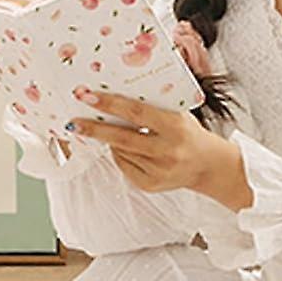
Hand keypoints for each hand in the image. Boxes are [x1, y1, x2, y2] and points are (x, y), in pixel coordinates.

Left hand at [68, 89, 252, 209]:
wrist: (206, 165)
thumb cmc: (187, 132)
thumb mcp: (177, 113)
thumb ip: (152, 105)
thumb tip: (114, 95)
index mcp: (174, 127)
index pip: (136, 113)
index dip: (110, 104)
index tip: (88, 96)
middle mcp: (166, 151)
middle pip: (122, 138)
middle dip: (95, 129)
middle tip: (75, 121)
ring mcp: (158, 171)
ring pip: (121, 152)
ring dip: (109, 140)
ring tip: (103, 129)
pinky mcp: (150, 185)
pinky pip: (124, 166)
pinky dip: (120, 155)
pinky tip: (125, 148)